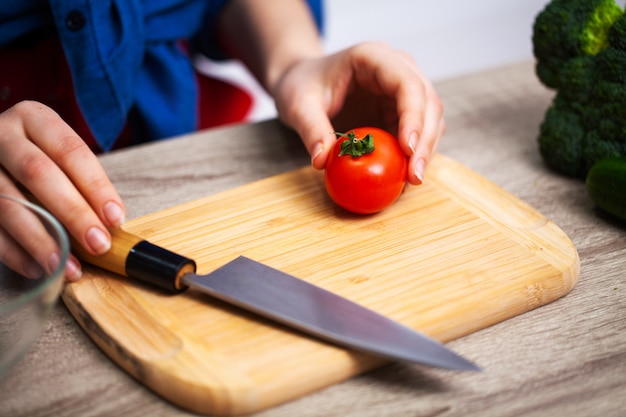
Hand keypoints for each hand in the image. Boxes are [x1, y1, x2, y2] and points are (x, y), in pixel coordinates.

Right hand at [0, 101, 125, 279]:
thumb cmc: (37, 158)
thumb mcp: (57, 155)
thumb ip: (80, 182)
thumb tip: (109, 224)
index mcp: (34, 118)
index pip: (71, 151)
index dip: (96, 187)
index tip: (115, 218)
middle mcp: (2, 134)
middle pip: (39, 173)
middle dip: (72, 213)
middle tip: (98, 244)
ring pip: (8, 203)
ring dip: (41, 240)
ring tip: (67, 266)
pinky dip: (12, 252)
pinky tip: (37, 268)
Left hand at [270, 41, 444, 184]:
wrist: (302, 83)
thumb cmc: (301, 85)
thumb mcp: (298, 106)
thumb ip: (311, 130)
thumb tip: (323, 161)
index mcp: (373, 58)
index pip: (407, 83)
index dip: (413, 116)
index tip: (408, 149)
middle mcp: (396, 70)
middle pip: (427, 103)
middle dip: (425, 141)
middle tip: (414, 177)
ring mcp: (401, 92)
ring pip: (430, 120)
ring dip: (425, 151)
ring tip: (410, 181)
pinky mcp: (399, 112)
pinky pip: (416, 134)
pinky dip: (413, 155)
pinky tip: (403, 177)